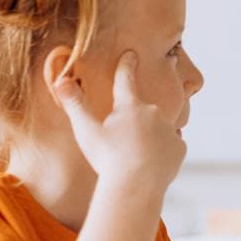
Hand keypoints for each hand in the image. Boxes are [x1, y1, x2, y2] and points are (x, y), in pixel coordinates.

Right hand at [54, 52, 184, 192]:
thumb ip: (75, 104)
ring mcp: (169, 129)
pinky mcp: (179, 148)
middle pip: (141, 110)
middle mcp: (153, 112)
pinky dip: (162, 151)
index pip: (125, 78)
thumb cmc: (107, 158)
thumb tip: (61, 80)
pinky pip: (170, 146)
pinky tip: (150, 164)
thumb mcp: (87, 130)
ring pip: (157, 129)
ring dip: (148, 137)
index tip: (131, 54)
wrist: (135, 187)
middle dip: (133, 120)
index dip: (127, 65)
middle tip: (120, 142)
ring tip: (134, 156)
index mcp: (130, 105)